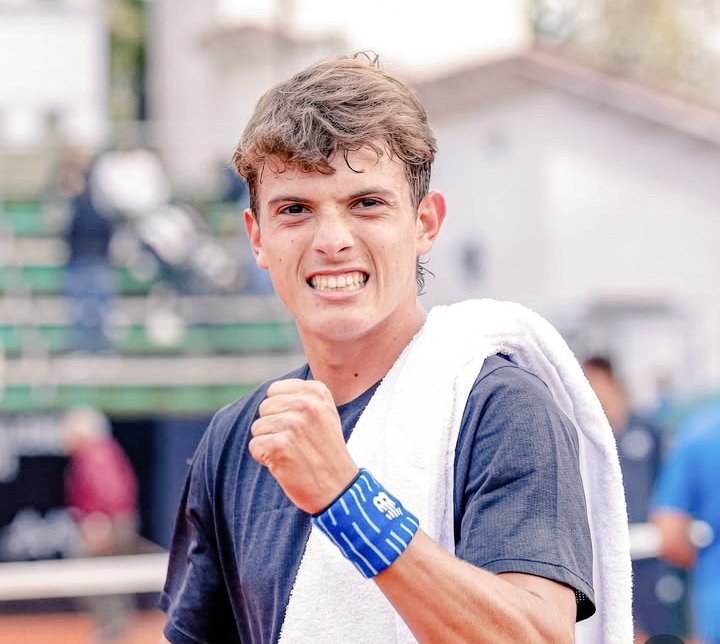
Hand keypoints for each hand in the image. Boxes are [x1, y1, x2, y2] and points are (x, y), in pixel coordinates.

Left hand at [249, 379, 358, 513]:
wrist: (338, 488)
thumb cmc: (326, 451)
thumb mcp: (324, 414)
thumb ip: (302, 397)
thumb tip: (272, 392)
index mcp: (317, 392)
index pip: (275, 390)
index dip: (280, 410)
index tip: (299, 426)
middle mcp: (306, 404)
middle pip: (265, 408)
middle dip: (273, 427)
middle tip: (296, 443)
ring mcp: (292, 425)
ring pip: (258, 427)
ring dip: (269, 443)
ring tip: (293, 453)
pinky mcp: (279, 446)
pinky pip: (254, 446)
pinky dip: (265, 458)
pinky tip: (285, 464)